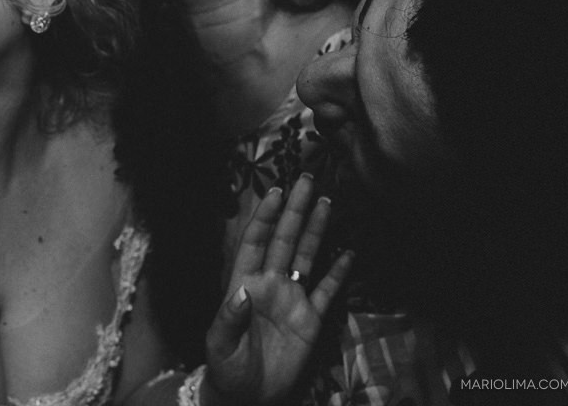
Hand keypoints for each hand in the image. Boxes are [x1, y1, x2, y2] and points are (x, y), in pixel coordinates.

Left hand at [202, 175, 351, 405]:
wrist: (248, 396)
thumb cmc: (226, 367)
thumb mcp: (219, 345)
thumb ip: (228, 318)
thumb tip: (240, 292)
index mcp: (244, 283)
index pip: (255, 242)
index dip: (265, 217)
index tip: (276, 192)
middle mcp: (270, 284)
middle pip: (284, 240)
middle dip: (295, 212)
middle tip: (308, 182)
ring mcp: (292, 299)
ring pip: (306, 257)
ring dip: (316, 231)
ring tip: (327, 203)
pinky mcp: (310, 320)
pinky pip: (326, 291)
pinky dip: (338, 273)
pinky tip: (348, 253)